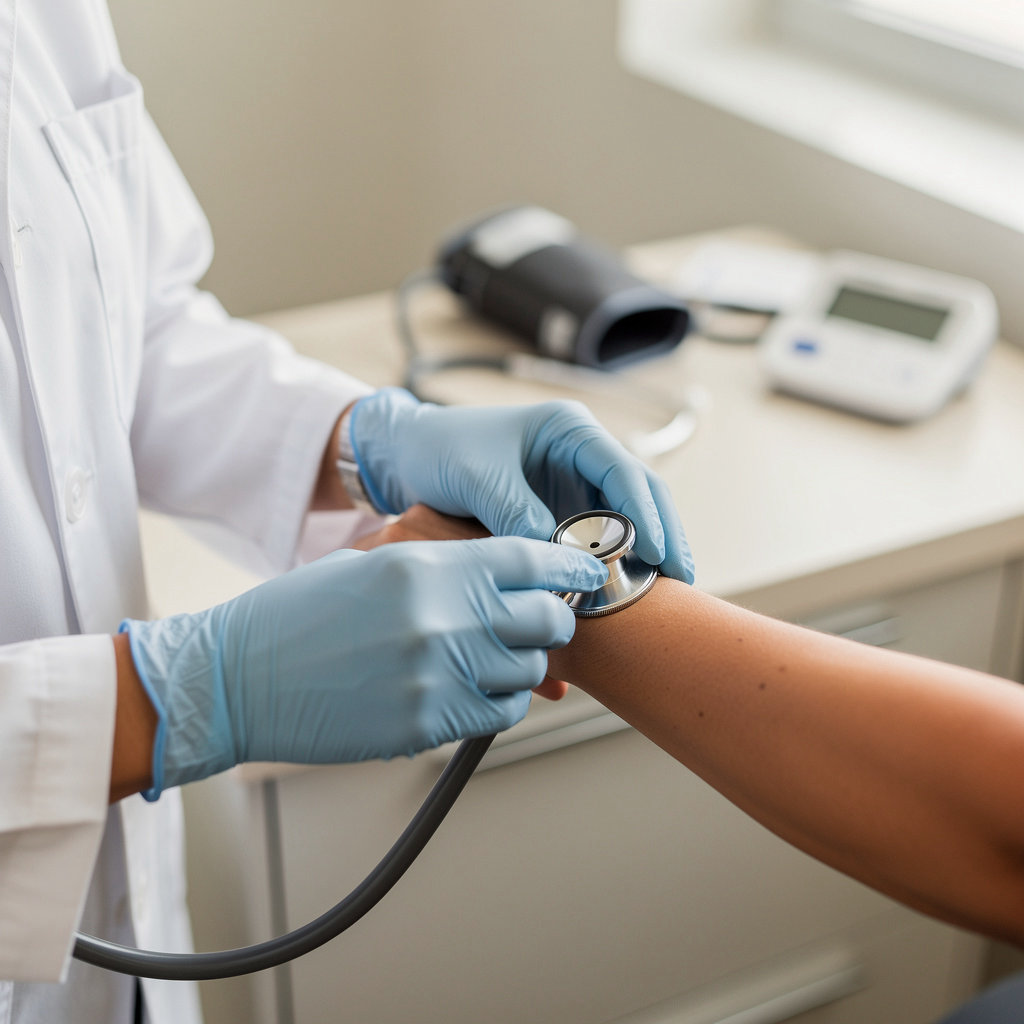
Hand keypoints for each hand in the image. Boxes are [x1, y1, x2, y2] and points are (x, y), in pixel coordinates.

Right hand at [122, 537, 605, 796]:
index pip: (529, 556)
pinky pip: (499, 713)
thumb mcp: (374, 562)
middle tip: (538, 620)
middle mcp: (440, 618)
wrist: (236, 678)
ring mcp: (436, 676)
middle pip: (546, 617)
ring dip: (522, 663)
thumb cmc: (299, 615)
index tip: (590, 570)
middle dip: (552, 618)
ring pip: (529, 670)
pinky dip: (498, 702)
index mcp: (425, 565)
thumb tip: (510, 575)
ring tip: (488, 657)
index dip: (570, 562)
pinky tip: (468, 689)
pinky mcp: (426, 726)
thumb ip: (447, 566)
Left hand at [350, 388, 693, 581]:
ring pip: (625, 518)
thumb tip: (558, 557)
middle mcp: (579, 454)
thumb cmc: (441, 450)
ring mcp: (572, 483)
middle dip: (664, 533)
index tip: (658, 551)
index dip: (646, 512)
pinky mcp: (560, 510)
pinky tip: (625, 587)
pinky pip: (597, 536)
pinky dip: (612, 560)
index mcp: (567, 430)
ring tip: (665, 590)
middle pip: (638, 493)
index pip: (622, 469)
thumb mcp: (478, 477)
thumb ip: (518, 512)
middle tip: (682, 577)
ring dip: (645, 550)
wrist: (408, 456)